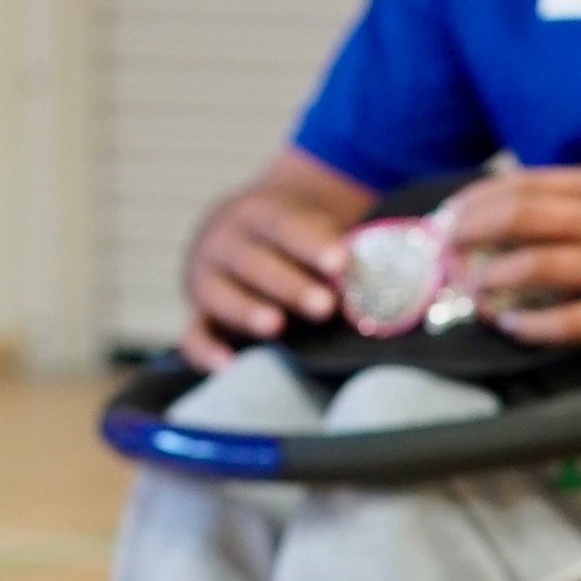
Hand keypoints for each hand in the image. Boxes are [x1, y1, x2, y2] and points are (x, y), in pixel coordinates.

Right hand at [182, 184, 352, 371]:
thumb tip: (386, 280)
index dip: (313, 245)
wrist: (245, 226)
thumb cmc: (296, 236)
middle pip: (254, 262)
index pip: (286, 226)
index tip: (342, 264)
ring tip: (277, 327)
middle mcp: (225, 241)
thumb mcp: (313, 226)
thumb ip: (339, 251)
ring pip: (220, 293)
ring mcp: (205, 277)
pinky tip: (227, 367)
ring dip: (247, 311)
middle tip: (324, 306)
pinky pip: (193, 333)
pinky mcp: (197, 312)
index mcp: (259, 213)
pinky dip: (205, 350)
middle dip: (290, 285)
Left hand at [439, 166, 580, 345]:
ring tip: (475, 292)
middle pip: (522, 216)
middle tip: (447, 250)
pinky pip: (572, 320)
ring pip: (539, 266)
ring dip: (495, 280)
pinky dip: (535, 326)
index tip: (450, 214)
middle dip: (473, 233)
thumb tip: (519, 212)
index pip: (527, 182)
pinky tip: (515, 329)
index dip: (478, 198)